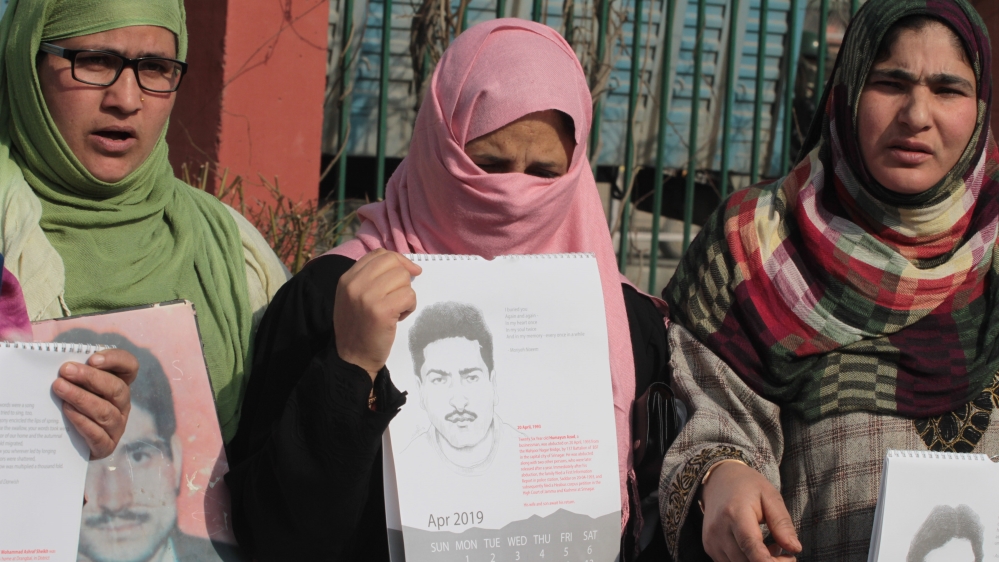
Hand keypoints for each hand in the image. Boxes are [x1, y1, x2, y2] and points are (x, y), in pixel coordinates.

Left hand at [51, 349, 138, 459]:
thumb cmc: (66, 404)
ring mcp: (117, 426)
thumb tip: (49, 353)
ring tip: (59, 388)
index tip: (92, 358)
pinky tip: (67, 411)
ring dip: (82, 398)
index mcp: (118, 384)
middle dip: (91, 377)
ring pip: (106, 411)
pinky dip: (82, 422)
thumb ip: (68, 369)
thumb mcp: (70, 383)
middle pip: (117, 388)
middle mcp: (122, 404)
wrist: (62, 443)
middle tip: (65, 371)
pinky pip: (98, 434)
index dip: (115, 360)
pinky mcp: (106, 446)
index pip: (129, 366)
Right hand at [334, 249, 421, 379]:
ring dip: (406, 294)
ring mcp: (367, 296)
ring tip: (395, 310)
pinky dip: (409, 307)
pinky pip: (409, 295)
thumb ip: (369, 278)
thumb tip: (403, 265)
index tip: (408, 271)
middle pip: (392, 262)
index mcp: (347, 278)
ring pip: (403, 278)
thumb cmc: (357, 328)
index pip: (378, 254)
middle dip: (403, 277)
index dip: (397, 259)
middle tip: (399, 296)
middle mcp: (354, 284)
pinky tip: (398, 318)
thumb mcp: (353, 297)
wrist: (352, 358)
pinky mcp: (381, 311)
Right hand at [700, 461, 801, 561]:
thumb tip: (795, 548)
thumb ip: (782, 523)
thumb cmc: (748, 486)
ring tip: (771, 548)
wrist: (718, 479)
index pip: (750, 544)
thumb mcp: (770, 496)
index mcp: (735, 513)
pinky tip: (756, 550)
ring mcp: (711, 540)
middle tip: (787, 554)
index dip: (768, 561)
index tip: (789, 561)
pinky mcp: (709, 548)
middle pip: (746, 561)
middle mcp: (718, 529)